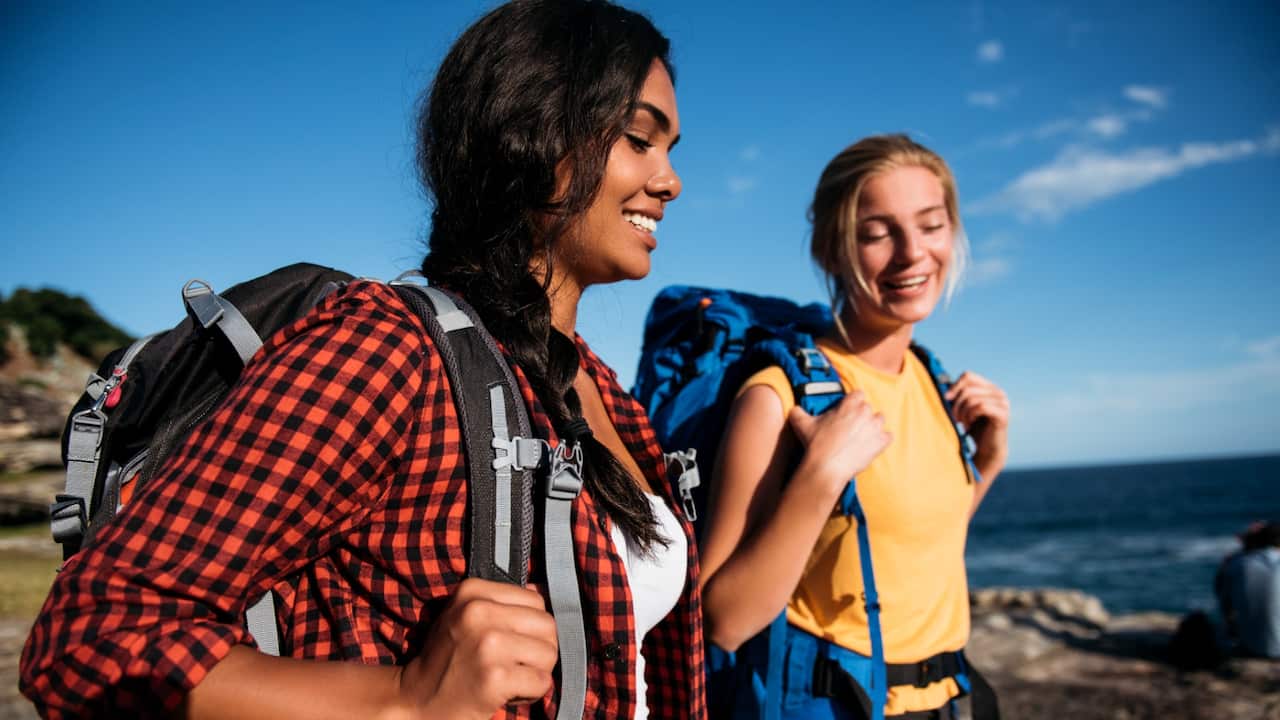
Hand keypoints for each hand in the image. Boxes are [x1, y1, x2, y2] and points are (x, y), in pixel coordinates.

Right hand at [399, 578, 557, 718]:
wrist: (416, 701)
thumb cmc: (446, 659)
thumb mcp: (463, 616)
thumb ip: (499, 602)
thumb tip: (541, 589)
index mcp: (472, 591)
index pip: (535, 600)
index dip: (530, 626)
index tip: (509, 642)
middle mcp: (478, 612)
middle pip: (547, 625)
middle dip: (539, 649)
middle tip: (514, 664)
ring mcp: (487, 644)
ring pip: (549, 653)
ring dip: (536, 672)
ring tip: (509, 677)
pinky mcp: (495, 677)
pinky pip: (542, 682)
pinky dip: (531, 693)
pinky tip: (507, 693)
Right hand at [787, 391, 890, 501]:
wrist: (826, 467)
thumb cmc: (815, 444)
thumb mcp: (802, 424)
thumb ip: (797, 412)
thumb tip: (794, 409)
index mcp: (849, 404)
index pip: (858, 394)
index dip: (853, 402)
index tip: (848, 410)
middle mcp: (864, 412)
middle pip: (868, 408)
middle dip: (862, 415)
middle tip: (851, 427)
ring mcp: (874, 428)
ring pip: (880, 420)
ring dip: (873, 426)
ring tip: (862, 436)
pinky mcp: (880, 443)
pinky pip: (888, 437)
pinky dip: (882, 441)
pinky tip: (871, 446)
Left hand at [945, 371, 1009, 477]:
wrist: (987, 449)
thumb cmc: (974, 428)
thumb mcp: (963, 409)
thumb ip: (957, 395)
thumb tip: (941, 382)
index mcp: (989, 388)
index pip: (968, 376)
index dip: (954, 386)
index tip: (946, 399)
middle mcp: (998, 392)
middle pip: (968, 388)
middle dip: (956, 404)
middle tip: (955, 418)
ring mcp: (1003, 402)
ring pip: (973, 398)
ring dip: (963, 412)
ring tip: (962, 423)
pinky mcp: (1003, 414)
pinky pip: (980, 406)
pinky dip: (970, 416)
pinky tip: (969, 425)